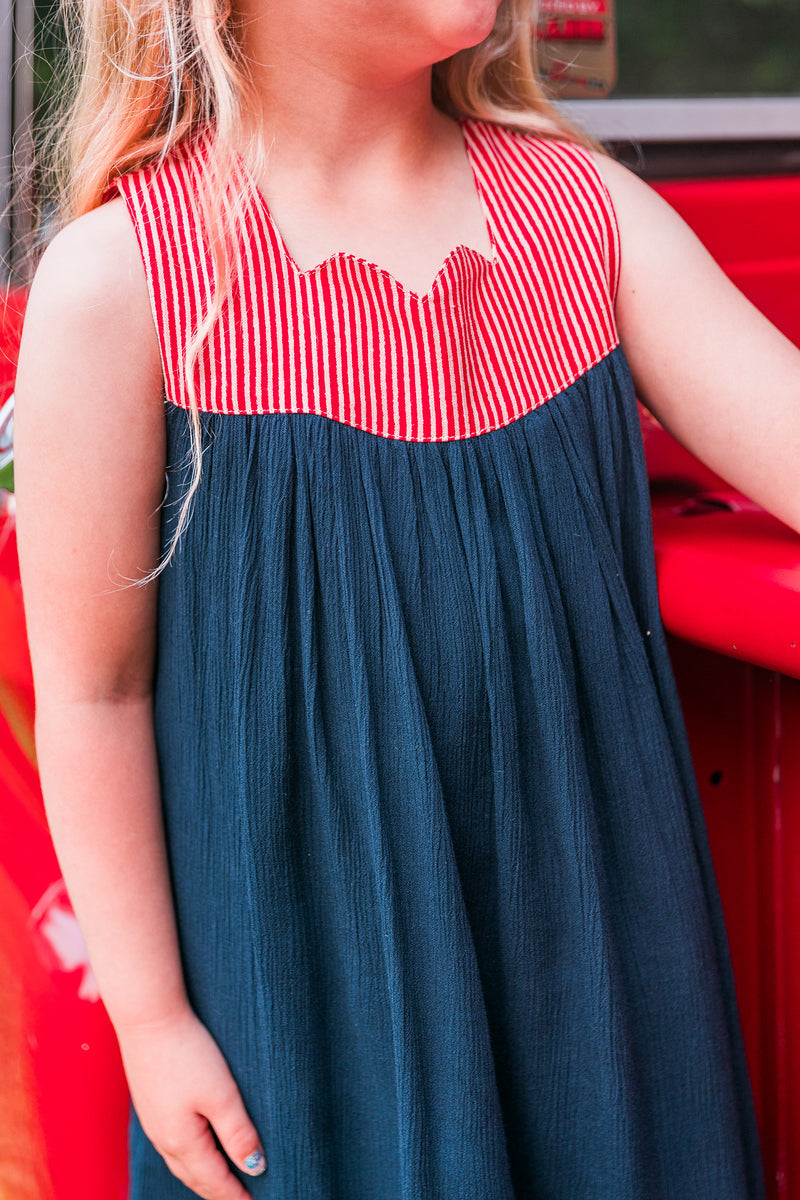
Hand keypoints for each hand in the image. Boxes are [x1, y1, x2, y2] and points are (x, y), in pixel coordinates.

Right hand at [116, 1006, 266, 1197]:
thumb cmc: (187, 1052)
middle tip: (240, 1198)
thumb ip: (238, 1133)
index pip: (214, 1180)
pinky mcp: (151, 1101)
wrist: (148, 1017)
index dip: (236, 1195)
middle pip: (194, 1177)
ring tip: (222, 1178)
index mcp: (182, 1141)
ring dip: (202, 1174)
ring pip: (181, 1160)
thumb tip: (255, 1167)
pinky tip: (196, 1143)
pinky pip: (172, 1141)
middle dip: (218, 1191)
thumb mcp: (222, 1094)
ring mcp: (154, 1120)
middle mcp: (164, 1137)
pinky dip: (189, 1154)